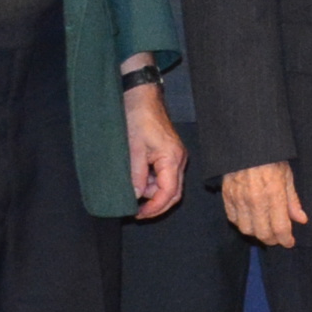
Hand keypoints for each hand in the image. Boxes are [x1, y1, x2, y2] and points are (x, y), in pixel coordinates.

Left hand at [125, 89, 187, 217]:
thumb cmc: (138, 117)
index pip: (169, 192)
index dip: (155, 207)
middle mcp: (179, 159)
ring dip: (151, 191)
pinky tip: (137, 178)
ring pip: (168, 184)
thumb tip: (136, 196)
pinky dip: (151, 181)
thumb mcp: (133, 149)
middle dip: (156, 204)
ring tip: (132, 189)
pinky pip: (164, 174)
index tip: (139, 214)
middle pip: (173, 192)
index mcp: (172, 158)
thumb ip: (136, 175)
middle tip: (137, 212)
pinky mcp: (169, 153)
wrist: (141, 97)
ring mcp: (175, 156)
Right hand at [221, 161, 307, 248]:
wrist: (246, 143)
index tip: (289, 242)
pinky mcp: (227, 196)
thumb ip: (293, 200)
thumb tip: (301, 219)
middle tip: (278, 238)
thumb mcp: (287, 176)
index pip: (280, 228)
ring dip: (256, 233)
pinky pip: (233, 219)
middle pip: (263, 233)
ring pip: (246, 229)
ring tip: (264, 229)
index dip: (286, 240)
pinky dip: (241, 223)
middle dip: (272, 240)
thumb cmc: (271, 158)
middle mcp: (255, 200)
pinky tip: (250, 219)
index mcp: (274, 194)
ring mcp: (239, 199)